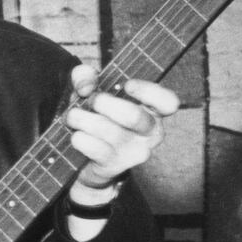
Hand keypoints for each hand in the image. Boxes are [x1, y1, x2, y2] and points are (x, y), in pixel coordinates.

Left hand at [66, 64, 178, 193]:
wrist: (86, 158)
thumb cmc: (96, 115)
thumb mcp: (91, 90)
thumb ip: (86, 76)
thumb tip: (85, 86)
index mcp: (153, 110)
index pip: (168, 102)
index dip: (149, 92)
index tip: (127, 85)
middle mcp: (150, 132)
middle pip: (133, 116)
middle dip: (104, 102)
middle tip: (91, 100)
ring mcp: (135, 151)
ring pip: (108, 130)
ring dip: (83, 119)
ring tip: (73, 116)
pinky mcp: (116, 165)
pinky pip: (95, 148)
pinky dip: (79, 138)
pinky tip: (76, 135)